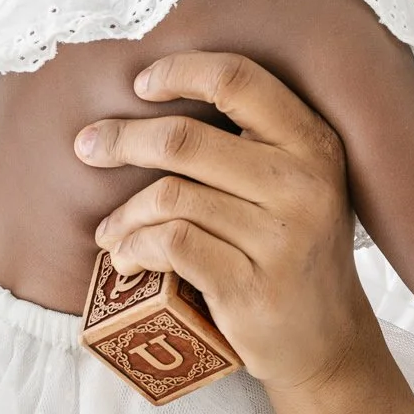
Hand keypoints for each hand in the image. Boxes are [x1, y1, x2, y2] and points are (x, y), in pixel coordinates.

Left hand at [75, 51, 373, 390]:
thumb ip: (252, 143)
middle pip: (186, 139)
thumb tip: (155, 98)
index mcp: (315, 143)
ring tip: (109, 230)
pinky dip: (135, 246)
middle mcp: (305, 183)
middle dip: (123, 139)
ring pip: (170, 196)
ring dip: (123, 213)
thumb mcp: (299, 184)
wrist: (326, 341)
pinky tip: (126, 256)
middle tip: (88, 146)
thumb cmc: (294, 251)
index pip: (239, 79)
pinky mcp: (251, 286)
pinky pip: (170, 244)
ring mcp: (281, 237)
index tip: (141, 85)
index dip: (181, 71)